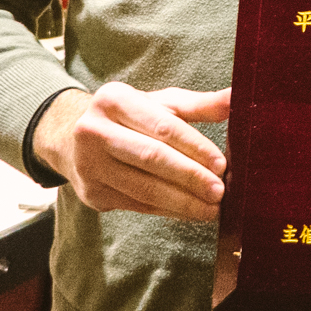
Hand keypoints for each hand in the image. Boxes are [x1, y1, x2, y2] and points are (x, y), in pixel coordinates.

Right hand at [35, 82, 228, 221]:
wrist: (72, 138)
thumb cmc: (130, 118)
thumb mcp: (160, 103)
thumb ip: (199, 104)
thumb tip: (237, 97)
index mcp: (114, 100)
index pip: (162, 126)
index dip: (195, 147)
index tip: (221, 164)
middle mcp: (93, 130)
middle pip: (152, 158)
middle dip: (190, 177)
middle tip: (220, 191)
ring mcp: (88, 164)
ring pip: (144, 188)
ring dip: (182, 201)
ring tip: (211, 208)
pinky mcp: (91, 193)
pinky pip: (137, 205)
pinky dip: (167, 210)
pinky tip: (189, 212)